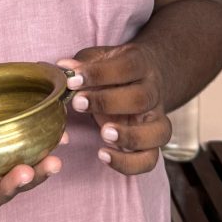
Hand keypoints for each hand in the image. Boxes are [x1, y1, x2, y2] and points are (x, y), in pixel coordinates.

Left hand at [57, 44, 170, 175]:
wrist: (145, 77)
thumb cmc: (115, 68)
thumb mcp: (100, 57)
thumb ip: (84, 63)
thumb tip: (64, 68)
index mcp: (141, 64)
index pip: (126, 67)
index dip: (98, 73)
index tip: (72, 79)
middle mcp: (153, 91)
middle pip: (141, 98)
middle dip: (107, 102)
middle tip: (78, 103)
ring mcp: (156, 118)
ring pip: (157, 131)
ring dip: (130, 136)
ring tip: (103, 134)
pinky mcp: (152, 141)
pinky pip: (150, 159)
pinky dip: (130, 163)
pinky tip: (104, 155)